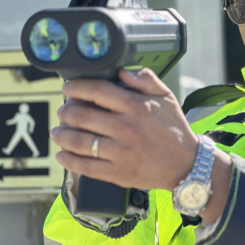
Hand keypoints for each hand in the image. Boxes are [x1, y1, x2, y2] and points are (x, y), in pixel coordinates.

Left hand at [51, 68, 197, 191]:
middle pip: (82, 115)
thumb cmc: (175, 129)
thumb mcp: (167, 98)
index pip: (98, 91)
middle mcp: (127, 129)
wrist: (186, 164)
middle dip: (65, 111)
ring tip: (58, 131)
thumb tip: (123, 71)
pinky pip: (85, 166)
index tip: (68, 88)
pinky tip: (62, 154)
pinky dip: (69, 160)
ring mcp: (121, 152)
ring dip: (62, 134)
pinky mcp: (118, 173)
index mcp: (137, 107)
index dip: (77, 87)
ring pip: (79, 141)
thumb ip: (146, 80)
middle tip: (63, 110)